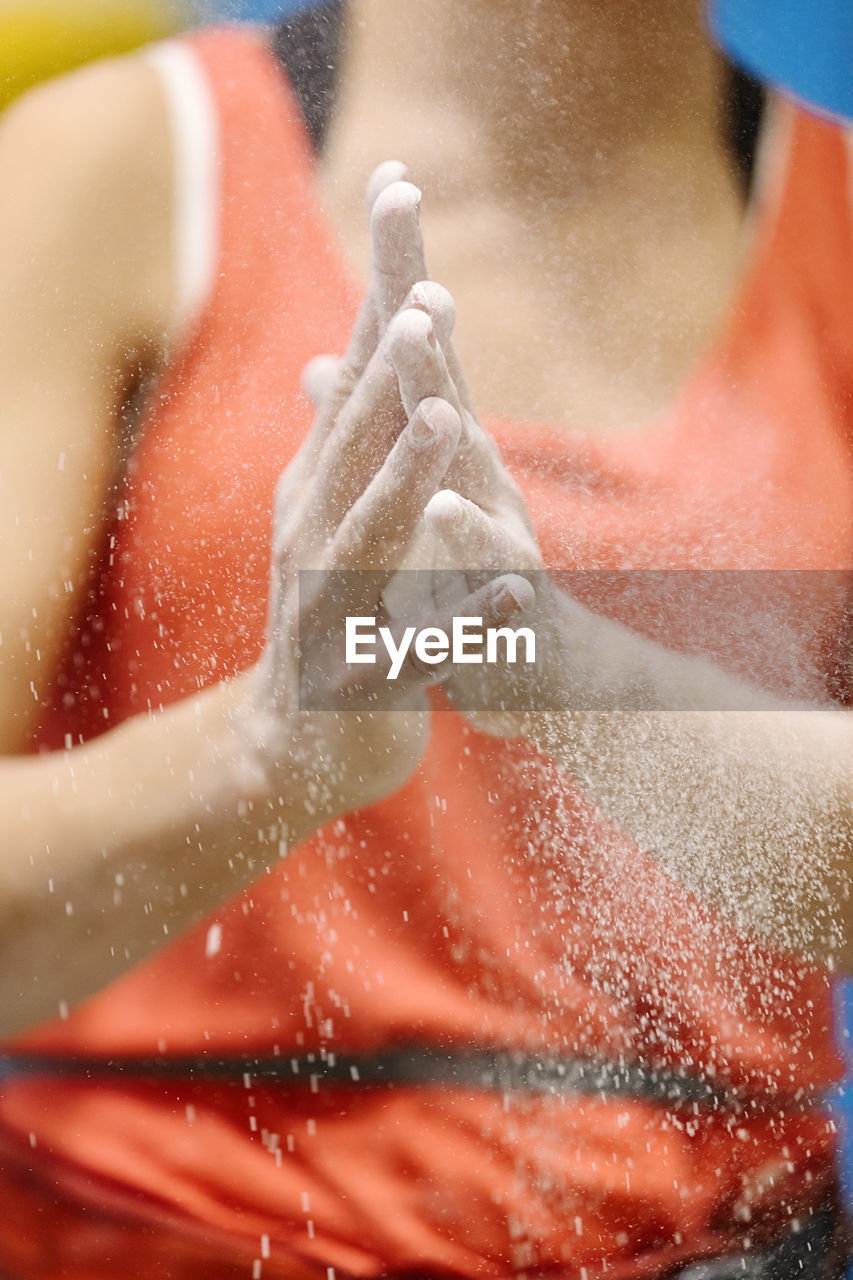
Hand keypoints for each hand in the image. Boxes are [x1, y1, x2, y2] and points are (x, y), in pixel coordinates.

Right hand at [235, 167, 528, 829]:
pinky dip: (463, 617)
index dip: (381, 311)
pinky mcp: (366, 678)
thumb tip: (332, 362)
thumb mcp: (331, 524)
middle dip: (390, 374)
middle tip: (428, 302)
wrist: (300, 743)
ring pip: (371, 537)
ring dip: (405, 478)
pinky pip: (419, 647)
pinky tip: (511, 593)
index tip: (403, 212)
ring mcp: (333, 609)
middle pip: (354, 449)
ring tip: (444, 422)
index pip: (354, 392)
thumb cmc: (334, 616)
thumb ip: (341, 446)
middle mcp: (314, 538)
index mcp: (317, 495)